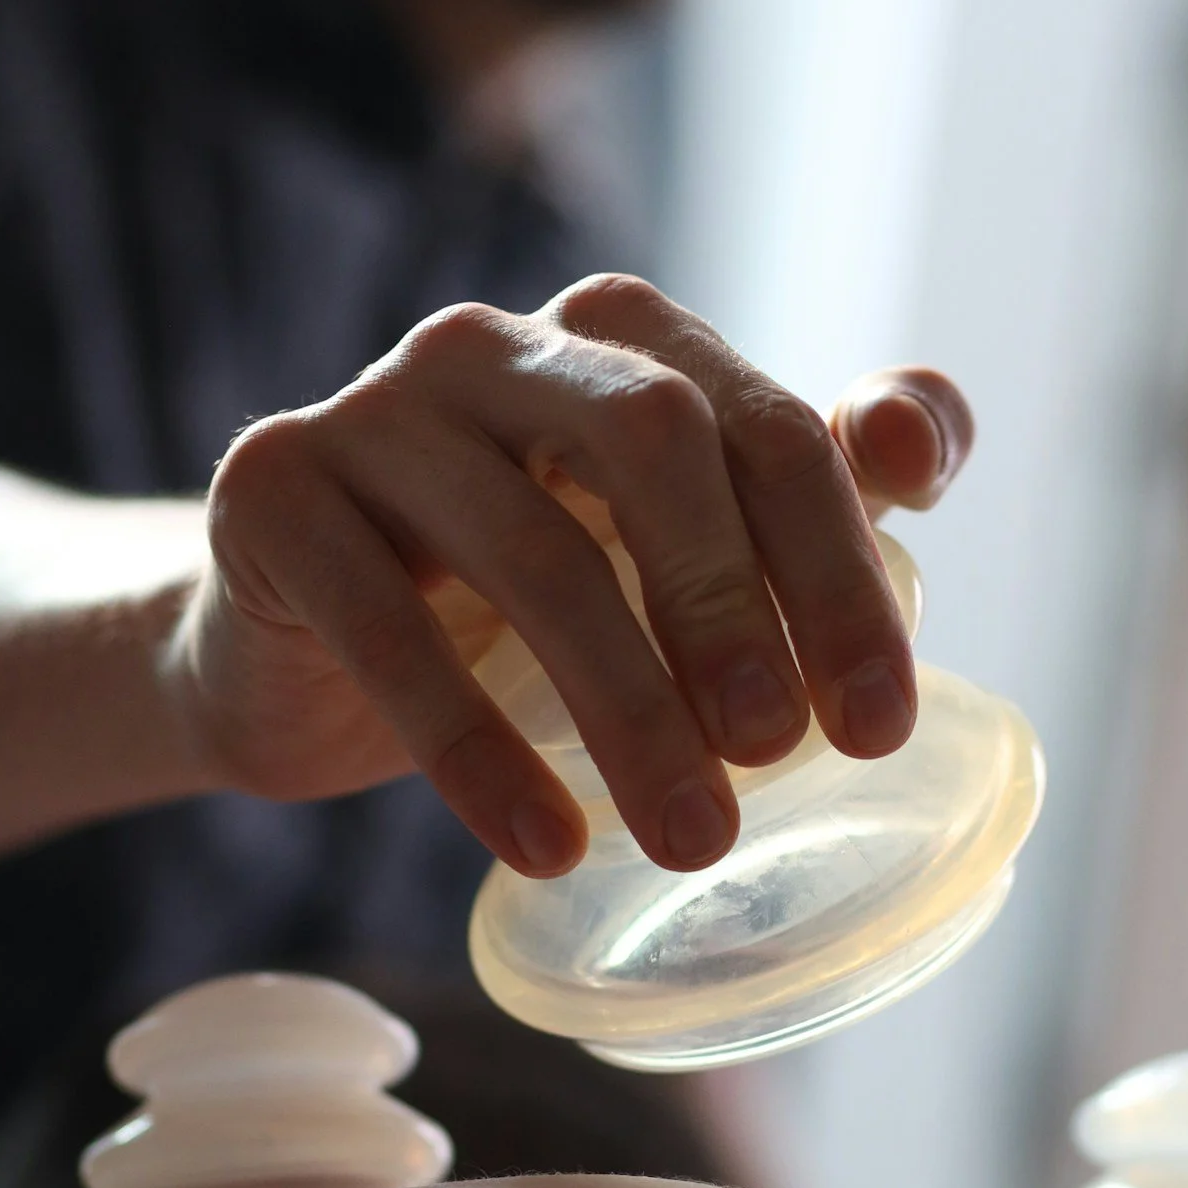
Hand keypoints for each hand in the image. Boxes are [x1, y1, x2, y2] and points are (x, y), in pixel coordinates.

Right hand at [176, 274, 972, 877]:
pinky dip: (479, 754)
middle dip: (734, 607)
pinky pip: (385, 628)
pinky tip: (549, 846)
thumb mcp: (663, 553)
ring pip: (531, 548)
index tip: (880, 726)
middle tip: (777, 758)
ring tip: (691, 838)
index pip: (770, 425)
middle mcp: (498, 344)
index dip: (843, 570)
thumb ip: (803, 493)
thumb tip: (918, 449)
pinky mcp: (269, 487)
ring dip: (626, 709)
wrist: (291, 650)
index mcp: (619, 341)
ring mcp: (374, 406)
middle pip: (657, 440)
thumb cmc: (514, 603)